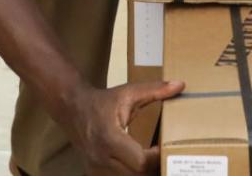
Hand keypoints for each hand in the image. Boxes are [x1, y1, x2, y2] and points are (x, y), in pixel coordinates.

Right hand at [63, 80, 185, 174]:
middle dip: (154, 167)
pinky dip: (130, 174)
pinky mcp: (93, 172)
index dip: (157, 158)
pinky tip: (138, 165)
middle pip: (137, 175)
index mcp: (110, 137)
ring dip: (143, 172)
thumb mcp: (128, 93)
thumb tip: (180, 85)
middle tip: (165, 156)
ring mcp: (95, 167)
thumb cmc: (102, 101)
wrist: (71, 107)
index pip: (141, 161)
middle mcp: (101, 156)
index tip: (166, 147)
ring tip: (153, 161)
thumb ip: (154, 90)